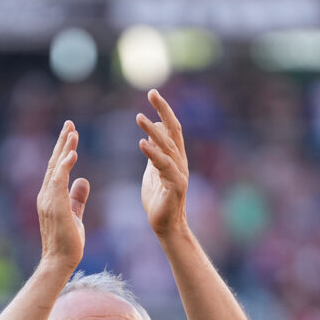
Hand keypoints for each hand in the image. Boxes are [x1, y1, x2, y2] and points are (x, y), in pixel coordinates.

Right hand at [36, 120, 88, 269]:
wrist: (60, 261)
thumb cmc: (68, 242)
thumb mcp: (75, 214)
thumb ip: (77, 197)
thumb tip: (83, 180)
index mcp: (50, 196)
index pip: (56, 168)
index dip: (63, 150)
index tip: (71, 133)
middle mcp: (46, 194)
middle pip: (54, 163)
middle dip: (62, 142)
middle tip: (70, 123)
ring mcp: (48, 199)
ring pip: (55, 168)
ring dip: (64, 149)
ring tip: (73, 132)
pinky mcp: (54, 205)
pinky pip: (58, 181)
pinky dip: (64, 166)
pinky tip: (72, 153)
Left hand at [137, 89, 188, 236]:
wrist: (166, 225)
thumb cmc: (158, 199)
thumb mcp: (153, 171)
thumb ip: (153, 153)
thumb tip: (150, 134)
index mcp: (175, 156)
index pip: (171, 127)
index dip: (163, 110)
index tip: (152, 94)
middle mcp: (180, 161)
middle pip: (174, 130)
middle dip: (163, 110)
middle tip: (152, 93)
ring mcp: (179, 172)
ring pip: (168, 146)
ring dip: (153, 131)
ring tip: (139, 118)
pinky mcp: (176, 185)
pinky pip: (163, 166)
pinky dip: (153, 153)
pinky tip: (142, 143)